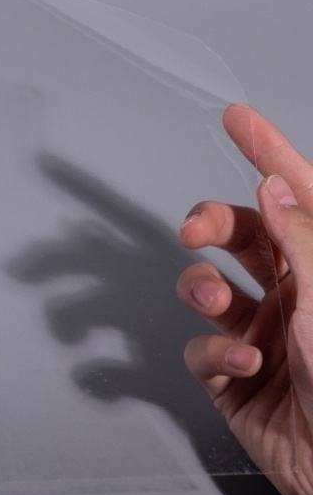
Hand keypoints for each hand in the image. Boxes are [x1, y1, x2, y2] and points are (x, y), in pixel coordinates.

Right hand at [177, 103, 312, 494]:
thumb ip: (300, 239)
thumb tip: (272, 185)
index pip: (294, 195)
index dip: (266, 151)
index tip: (237, 118)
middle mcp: (293, 295)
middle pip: (239, 236)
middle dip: (211, 225)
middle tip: (194, 230)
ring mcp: (260, 333)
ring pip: (207, 288)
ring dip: (201, 291)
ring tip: (215, 306)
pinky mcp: (232, 376)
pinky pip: (201, 349)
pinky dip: (213, 354)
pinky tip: (243, 367)